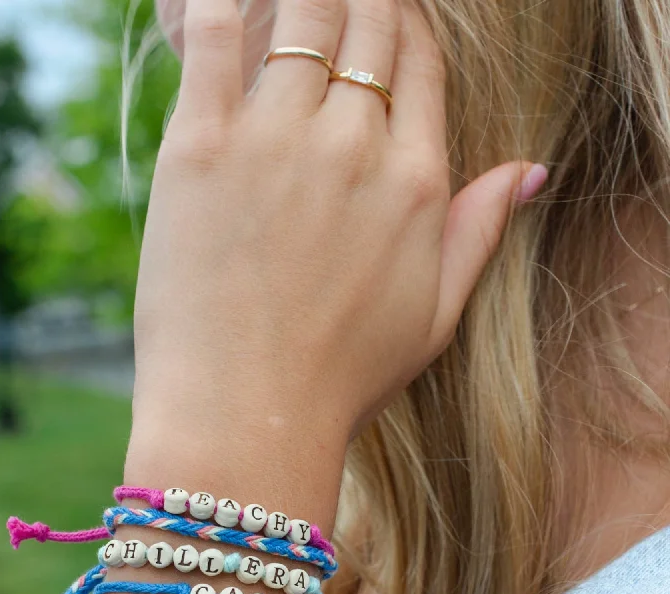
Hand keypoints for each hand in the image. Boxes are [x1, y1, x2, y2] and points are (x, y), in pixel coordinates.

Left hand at [132, 0, 545, 451]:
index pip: (421, 63)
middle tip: (333, 10)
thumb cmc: (339, 379)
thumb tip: (529, 171)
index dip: (403, 31)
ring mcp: (276, 141)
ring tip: (287, 6)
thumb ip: (480, 232)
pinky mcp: (201, 149)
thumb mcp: (434, 318)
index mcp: (415, 182)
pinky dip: (218, 5)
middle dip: (358, 5)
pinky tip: (224, 0)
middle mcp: (354, 146)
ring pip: (300, 16)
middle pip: (368, 26)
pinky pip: (212, 39)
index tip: (382, 27)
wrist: (247, 416)